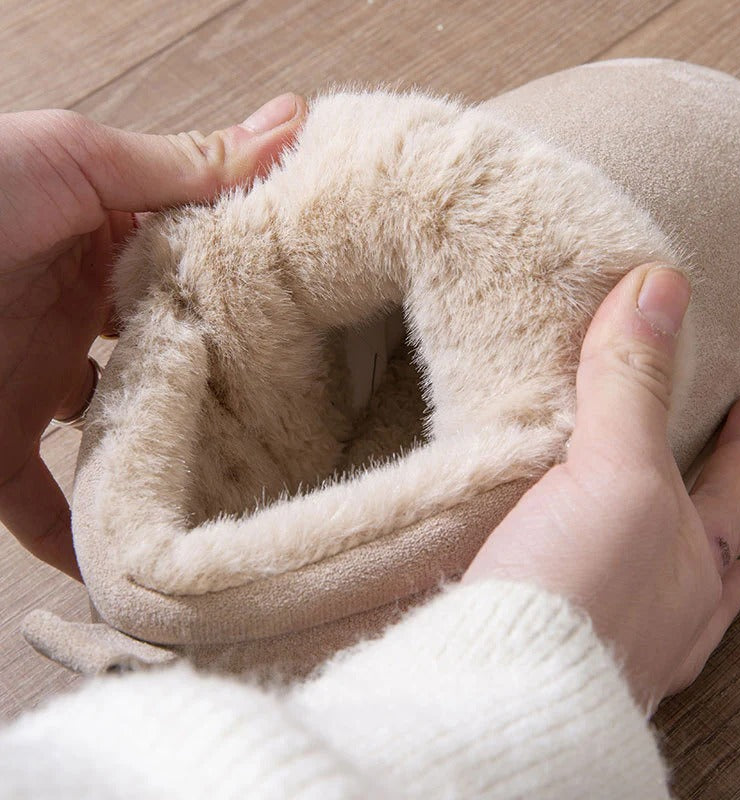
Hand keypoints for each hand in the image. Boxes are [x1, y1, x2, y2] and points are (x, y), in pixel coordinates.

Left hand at [0, 94, 306, 579]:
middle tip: (299, 412)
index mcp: (97, 248)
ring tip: (241, 481)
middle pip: (168, 359)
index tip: (322, 320)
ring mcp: (39, 388)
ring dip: (168, 458)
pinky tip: (131, 564)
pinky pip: (45, 507)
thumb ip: (180, 163)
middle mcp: (74, 321)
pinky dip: (81, 542)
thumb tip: (291, 123)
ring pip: (122, 437)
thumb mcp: (73, 160)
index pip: (196, 273)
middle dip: (225, 382)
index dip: (255, 291)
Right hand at [464, 264, 739, 712]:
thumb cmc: (579, 589)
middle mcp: (667, 605)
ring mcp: (614, 635)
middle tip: (715, 479)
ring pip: (655, 585)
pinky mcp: (552, 647)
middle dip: (718, 509)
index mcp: (691, 557)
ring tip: (651, 531)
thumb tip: (660, 287)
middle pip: (709, 545)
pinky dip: (590, 584)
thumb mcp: (615, 473)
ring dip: (658, 553)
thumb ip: (630, 386)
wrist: (498, 691)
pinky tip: (562, 578)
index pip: (737, 487)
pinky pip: (587, 605)